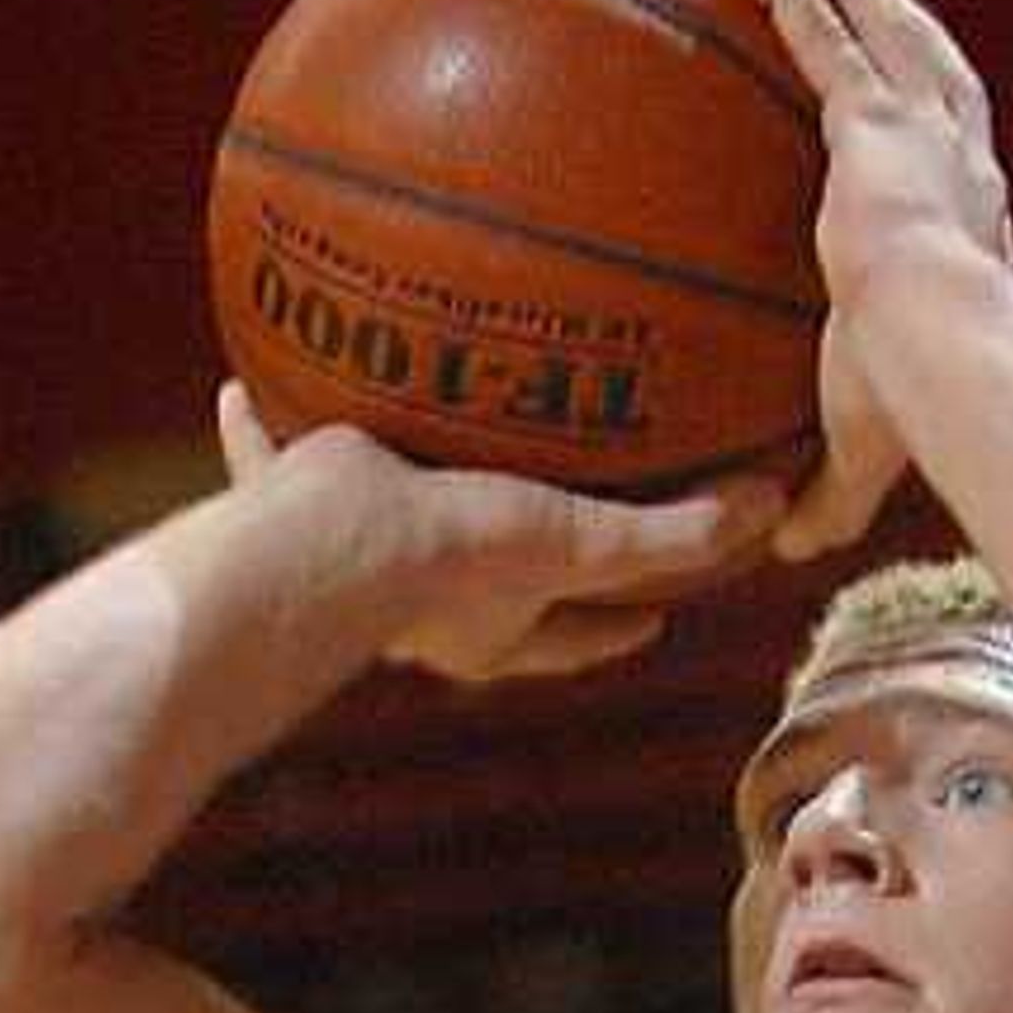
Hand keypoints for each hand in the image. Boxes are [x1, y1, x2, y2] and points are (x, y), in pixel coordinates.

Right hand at [216, 387, 787, 685]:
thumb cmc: (450, 562)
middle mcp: (423, 600)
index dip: (622, 619)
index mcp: (493, 623)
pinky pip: (268, 459)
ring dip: (397, 481)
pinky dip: (256, 426)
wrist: (322, 552)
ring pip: (378, 520)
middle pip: (485, 578)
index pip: (579, 631)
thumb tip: (769, 511)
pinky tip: (243, 381)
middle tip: (547, 506)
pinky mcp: (286, 508)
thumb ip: (671, 535)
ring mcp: (351, 552)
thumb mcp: (578, 546)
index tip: (661, 606)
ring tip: (412, 427)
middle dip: (513, 544)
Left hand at [716, 0, 1012, 558]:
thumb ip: (827, 494)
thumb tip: (780, 548)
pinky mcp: (879, 120)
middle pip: (938, 69)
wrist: (941, 355)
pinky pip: (824, 36)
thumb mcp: (867, 454)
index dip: (938, 136)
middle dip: (902, 23)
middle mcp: (962, 164)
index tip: (906, 122)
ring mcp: (926, 132)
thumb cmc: (919, 409)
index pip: (956, 167)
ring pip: (891, 31)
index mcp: (972, 227)